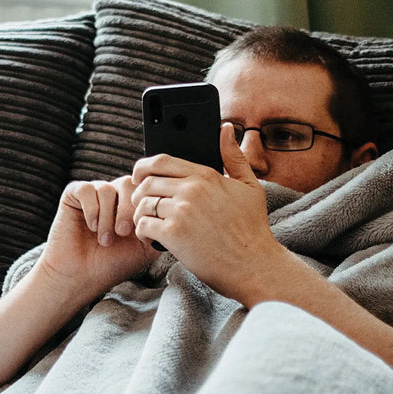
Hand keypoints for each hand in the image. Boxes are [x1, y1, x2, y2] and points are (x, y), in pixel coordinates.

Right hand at [35, 176, 155, 299]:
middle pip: (128, 183)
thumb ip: (159, 226)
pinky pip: (87, 189)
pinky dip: (91, 210)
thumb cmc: (113, 264)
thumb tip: (167, 208)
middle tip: (123, 233)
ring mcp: (94, 193)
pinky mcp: (73, 195)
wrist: (82, 277)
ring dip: (107, 217)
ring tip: (104, 240)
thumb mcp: (146, 247)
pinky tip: (91, 227)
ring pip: (107, 188)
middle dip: (127, 209)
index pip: (146, 189)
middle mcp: (115, 195)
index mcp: (133, 204)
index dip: (144, 207)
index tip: (140, 234)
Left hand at [131, 124, 287, 302]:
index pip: (162, 160)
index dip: (143, 167)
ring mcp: (182, 211)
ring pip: (142, 204)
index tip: (139, 176)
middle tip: (142, 205)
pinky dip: (142, 232)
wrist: (254, 265)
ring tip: (148, 223)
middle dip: (138, 194)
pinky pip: (143, 225)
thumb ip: (234, 156)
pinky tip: (151, 238)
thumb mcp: (250, 186)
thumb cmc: (252, 228)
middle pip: (147, 182)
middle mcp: (192, 189)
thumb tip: (226, 128)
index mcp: (206, 175)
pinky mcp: (174, 234)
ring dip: (140, 215)